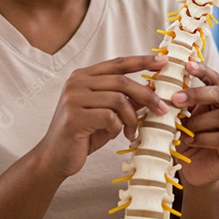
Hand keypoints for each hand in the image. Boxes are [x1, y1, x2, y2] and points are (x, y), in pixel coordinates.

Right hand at [34, 54, 169, 181]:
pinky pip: (109, 117)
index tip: (163, 61)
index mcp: (83, 76)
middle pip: (122, 81)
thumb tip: (151, 90)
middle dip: (146, 95)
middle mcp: (76, 82)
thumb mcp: (107, 114)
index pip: (118, 63)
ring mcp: (73, 98)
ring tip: (132, 131)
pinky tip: (116, 135)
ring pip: (118, 100)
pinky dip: (118, 128)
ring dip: (132, 118)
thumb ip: (124, 100)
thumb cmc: (83, 135)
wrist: (55, 158)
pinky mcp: (74, 117)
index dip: (142, 61)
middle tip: (162, 109)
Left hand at [171, 61, 218, 187]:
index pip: (215, 80)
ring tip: (183, 129)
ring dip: (198, 121)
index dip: (202, 70)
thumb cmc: (186, 142)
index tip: (187, 64)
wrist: (195, 172)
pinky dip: (203, 138)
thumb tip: (154, 83)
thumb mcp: (179, 119)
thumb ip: (175, 104)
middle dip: (196, 94)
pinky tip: (190, 141)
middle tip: (175, 98)